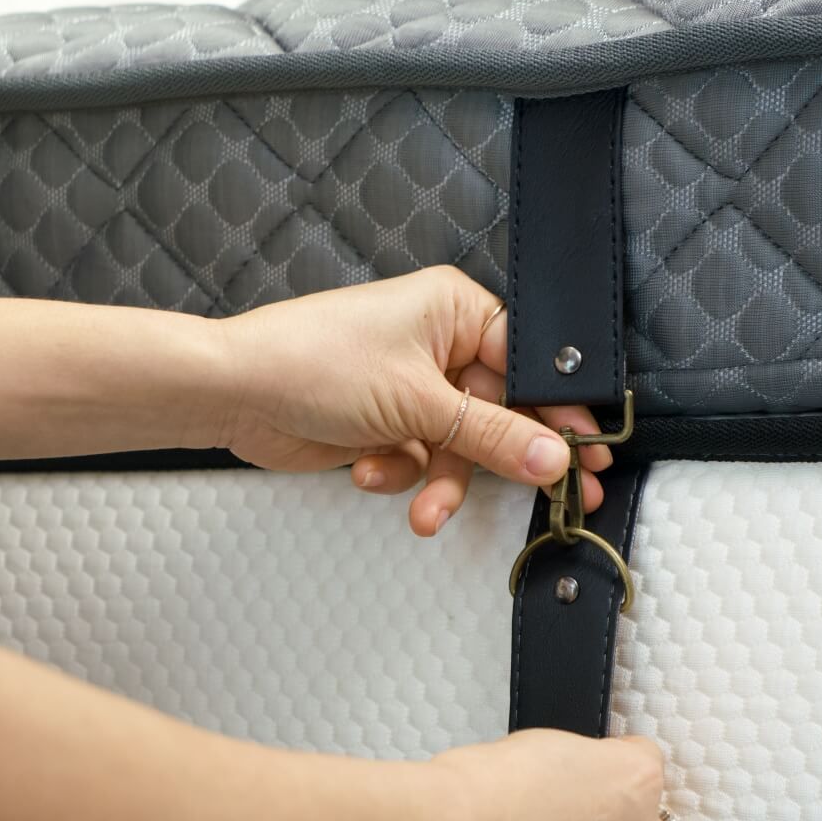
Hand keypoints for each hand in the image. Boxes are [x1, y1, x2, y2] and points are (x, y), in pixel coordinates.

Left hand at [218, 266, 613, 535]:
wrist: (234, 393)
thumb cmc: (314, 363)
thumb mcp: (418, 402)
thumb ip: (492, 435)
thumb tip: (552, 458)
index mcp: (455, 311)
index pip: (530, 366)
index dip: (559, 412)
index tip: (587, 454)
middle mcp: (439, 345)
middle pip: (502, 412)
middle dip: (506, 459)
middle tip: (558, 498)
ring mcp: (413, 387)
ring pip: (461, 447)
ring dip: (443, 482)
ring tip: (427, 509)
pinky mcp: (388, 425)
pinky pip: (422, 461)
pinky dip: (401, 475)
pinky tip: (368, 471)